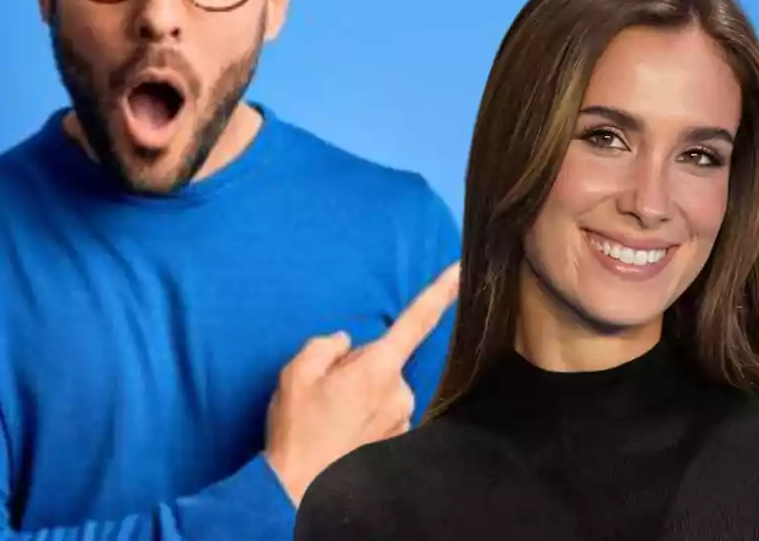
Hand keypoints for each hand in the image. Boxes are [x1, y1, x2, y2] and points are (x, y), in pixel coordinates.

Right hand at [263, 261, 460, 505]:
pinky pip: (384, 414)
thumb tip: (346, 342)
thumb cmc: (297, 429)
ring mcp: (401, 419)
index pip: (415, 322)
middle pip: (385, 361)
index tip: (461, 270)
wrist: (297, 489)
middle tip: (327, 390)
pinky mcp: (398, 441)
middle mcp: (399, 391)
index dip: (440, 293)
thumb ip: (325, 346)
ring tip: (330, 416)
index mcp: (376, 368)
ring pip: (384, 390)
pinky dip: (365, 417)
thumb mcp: (296, 373)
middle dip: (361, 366)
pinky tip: (341, 432)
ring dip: (362, 394)